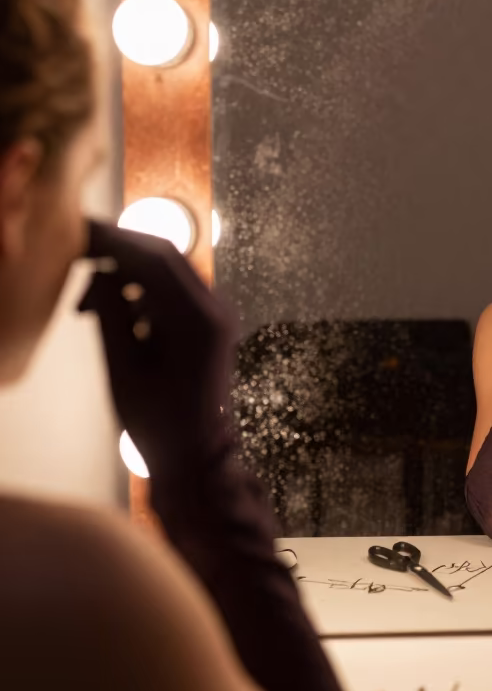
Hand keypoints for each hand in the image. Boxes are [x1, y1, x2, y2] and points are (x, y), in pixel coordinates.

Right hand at [77, 221, 238, 475]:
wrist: (199, 457)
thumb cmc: (158, 422)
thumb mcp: (123, 367)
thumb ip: (110, 313)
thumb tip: (100, 271)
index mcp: (198, 318)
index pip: (154, 256)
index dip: (112, 239)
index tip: (74, 234)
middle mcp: (217, 309)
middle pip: (165, 256)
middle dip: (118, 251)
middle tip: (74, 253)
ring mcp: (218, 316)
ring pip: (168, 272)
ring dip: (127, 275)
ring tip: (85, 303)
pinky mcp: (211, 325)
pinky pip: (175, 292)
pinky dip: (142, 293)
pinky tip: (111, 314)